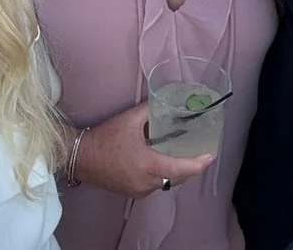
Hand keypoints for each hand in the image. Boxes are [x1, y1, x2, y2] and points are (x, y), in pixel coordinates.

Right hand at [75, 101, 215, 196]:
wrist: (81, 158)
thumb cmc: (106, 138)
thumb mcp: (130, 119)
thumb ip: (151, 109)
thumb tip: (167, 100)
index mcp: (148, 165)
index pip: (181, 169)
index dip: (198, 164)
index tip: (210, 156)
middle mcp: (146, 182)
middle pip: (177, 178)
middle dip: (189, 167)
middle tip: (197, 152)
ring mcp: (140, 190)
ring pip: (167, 183)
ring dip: (175, 171)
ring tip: (179, 154)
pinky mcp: (133, 193)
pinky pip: (155, 185)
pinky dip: (162, 175)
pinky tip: (160, 161)